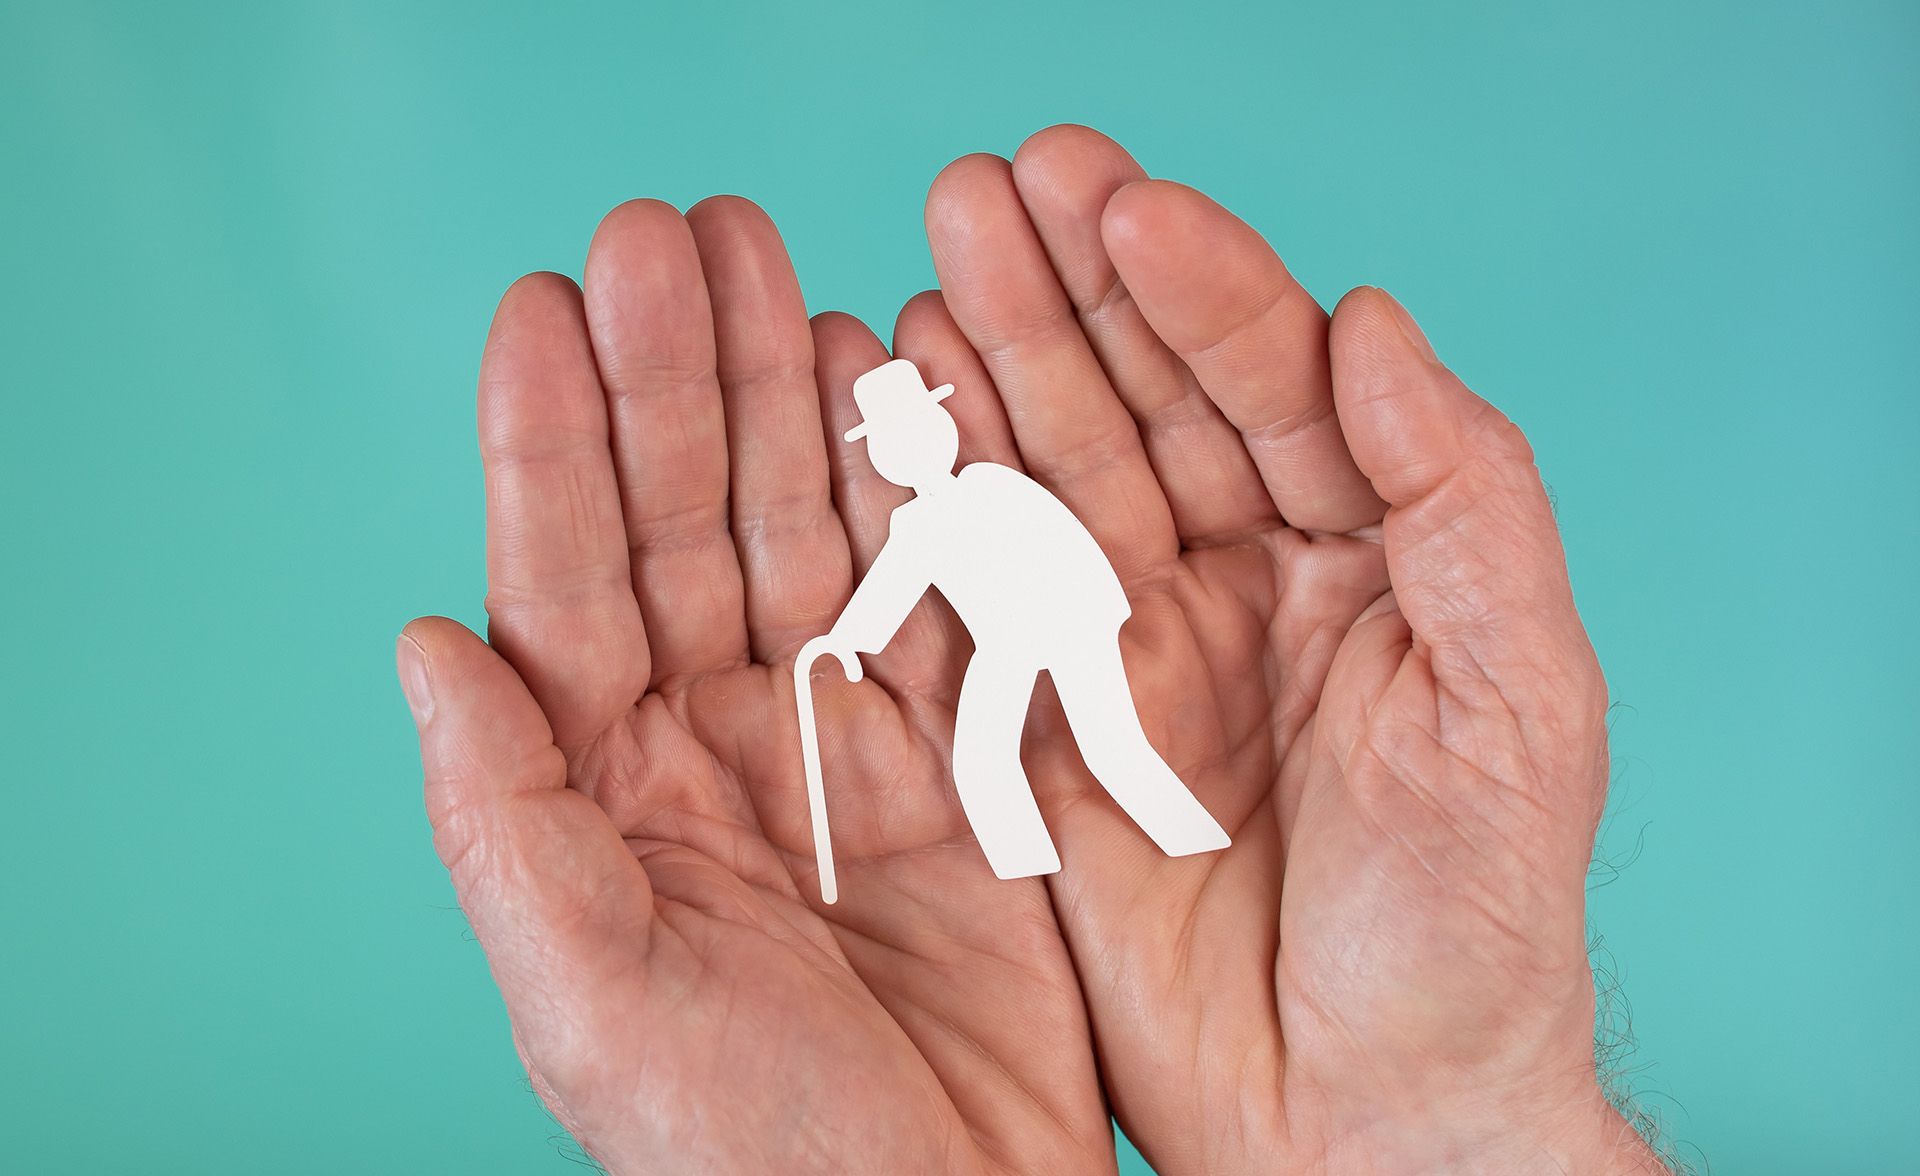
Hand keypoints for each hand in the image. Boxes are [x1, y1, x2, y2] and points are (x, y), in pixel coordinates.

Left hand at [398, 199, 1115, 1170]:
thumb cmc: (756, 1154)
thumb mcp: (596, 1003)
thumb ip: (506, 825)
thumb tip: (424, 644)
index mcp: (603, 787)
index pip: (564, 580)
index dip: (552, 442)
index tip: (543, 305)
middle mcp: (711, 737)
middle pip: (684, 519)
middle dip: (675, 376)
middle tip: (674, 234)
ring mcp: (839, 730)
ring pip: (803, 527)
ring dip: (787, 400)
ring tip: (778, 269)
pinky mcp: (960, 745)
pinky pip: (936, 588)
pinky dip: (921, 489)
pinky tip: (896, 390)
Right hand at [894, 126, 1665, 1171]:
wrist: (1366, 1122)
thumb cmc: (1471, 930)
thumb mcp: (1521, 702)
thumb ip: (1463, 502)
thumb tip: (1374, 322)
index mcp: (1356, 553)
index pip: (1269, 382)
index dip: (1201, 287)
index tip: (1122, 207)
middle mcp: (1231, 579)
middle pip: (1135, 401)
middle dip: (1063, 292)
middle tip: (989, 190)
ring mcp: (1121, 650)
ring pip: (1042, 478)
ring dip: (983, 371)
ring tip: (922, 270)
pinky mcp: (1037, 733)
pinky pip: (972, 600)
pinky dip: (925, 511)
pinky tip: (882, 424)